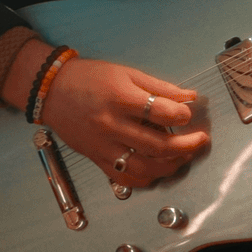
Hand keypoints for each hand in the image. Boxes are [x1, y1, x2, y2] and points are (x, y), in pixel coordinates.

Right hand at [5, 41, 207, 186]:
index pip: (161, 113)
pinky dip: (145, 178)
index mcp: (120, 99)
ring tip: (184, 156)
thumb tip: (188, 97)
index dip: (182, 114)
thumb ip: (159, 87)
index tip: (188, 113)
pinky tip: (158, 169)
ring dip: (170, 165)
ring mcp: (103, 146)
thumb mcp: (126, 73)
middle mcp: (111, 125)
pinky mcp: (97, 159)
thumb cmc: (88, 78)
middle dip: (186, 145)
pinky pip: (125, 177)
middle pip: (157, 145)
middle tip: (200, 140)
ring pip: (144, 167)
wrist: (51, 91)